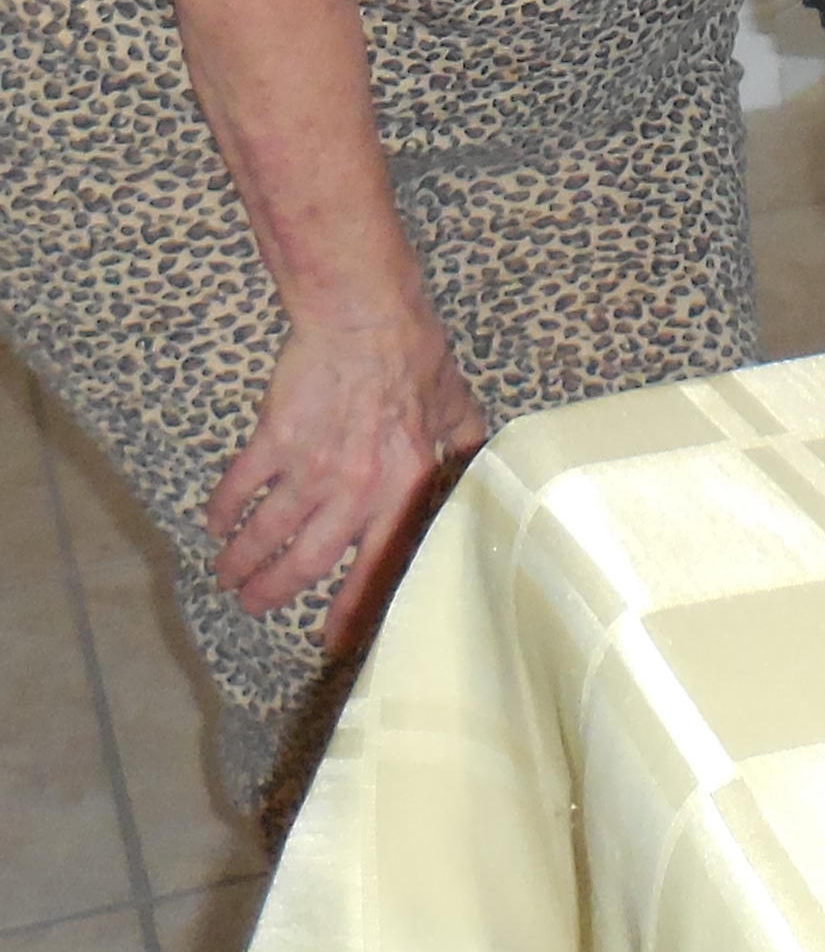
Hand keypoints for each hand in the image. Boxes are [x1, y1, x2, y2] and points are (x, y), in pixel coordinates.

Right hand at [204, 309, 486, 654]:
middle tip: (254, 603)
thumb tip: (481, 469)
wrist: (364, 313)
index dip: (354, 609)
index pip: (379, 566)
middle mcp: (354, 490)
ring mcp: (310, 468)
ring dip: (242, 561)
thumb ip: (461, 444)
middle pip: (306, 563)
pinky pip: (240, 487)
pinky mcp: (274, 440)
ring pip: (266, 534)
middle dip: (273, 592)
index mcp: (402, 487)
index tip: (331, 638)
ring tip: (227, 575)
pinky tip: (216, 521)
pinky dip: (223, 510)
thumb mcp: (453, 403)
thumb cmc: (413, 354)